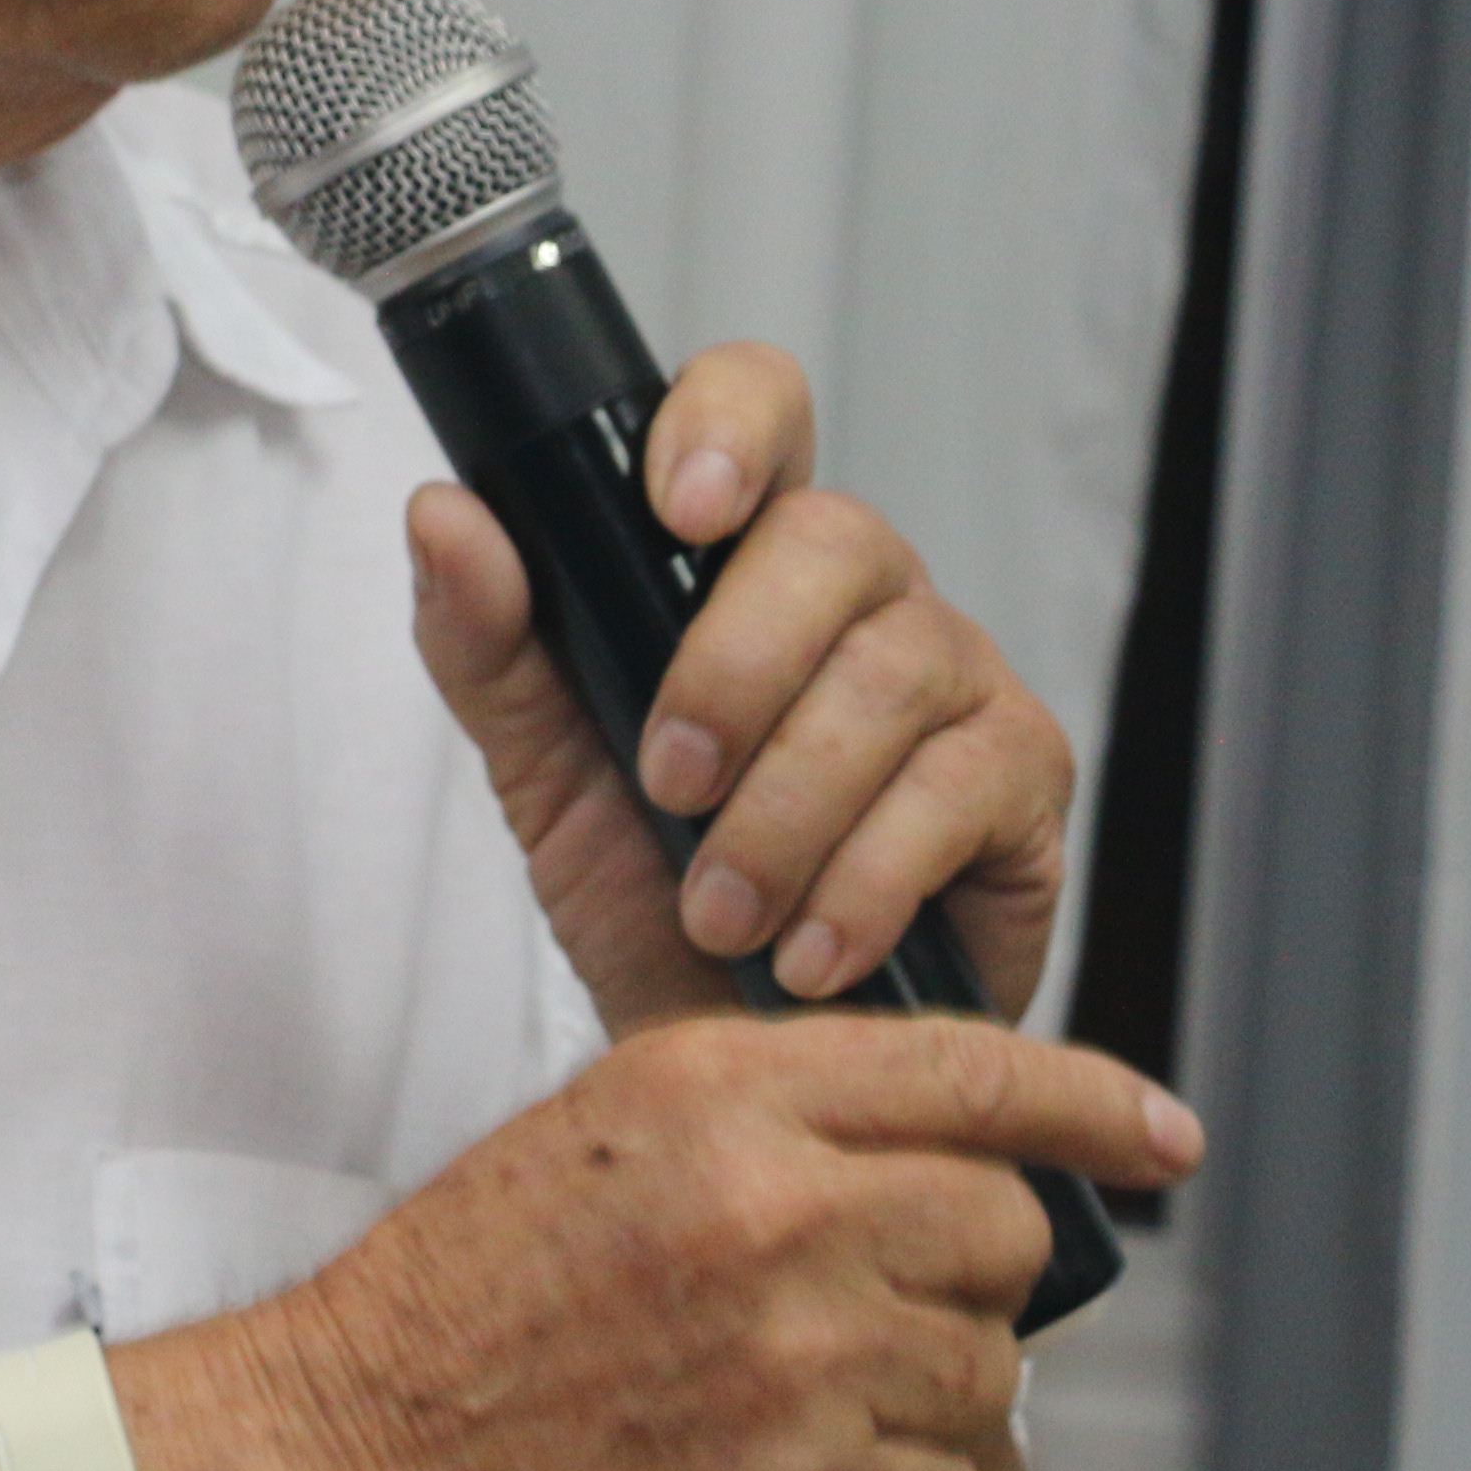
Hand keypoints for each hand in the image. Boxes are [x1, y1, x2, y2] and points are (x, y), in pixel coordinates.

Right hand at [246, 1011, 1199, 1470]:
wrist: (367, 1451)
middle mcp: (779, 1216)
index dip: (1095, 1102)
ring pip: (984, 1368)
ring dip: (915, 1383)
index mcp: (724, 1093)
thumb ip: (783, 1109)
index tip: (1162, 1132)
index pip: (975, 1073)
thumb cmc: (477, 1286)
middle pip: (1004, 1227)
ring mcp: (803, 1369)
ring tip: (781, 1388)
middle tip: (866, 1291)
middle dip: (963, 1261)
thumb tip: (956, 1141)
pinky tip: (769, 1470)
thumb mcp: (614, 1122)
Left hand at [405, 341, 1077, 1024]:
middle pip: (833, 539)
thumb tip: (444, 514)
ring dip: (782, 812)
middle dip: (732, 671)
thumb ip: (487, 643)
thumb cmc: (651, 898)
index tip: (675, 508)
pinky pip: (956, 790)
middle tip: (669, 789)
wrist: (739, 1062)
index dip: (727, 424)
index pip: (760, 407)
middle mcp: (865, 593)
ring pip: (889, 676)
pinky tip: (809, 952)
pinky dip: (862, 883)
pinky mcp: (1026, 775)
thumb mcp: (542, 773)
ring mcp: (958, 675)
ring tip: (720, 914)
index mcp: (745, 558)